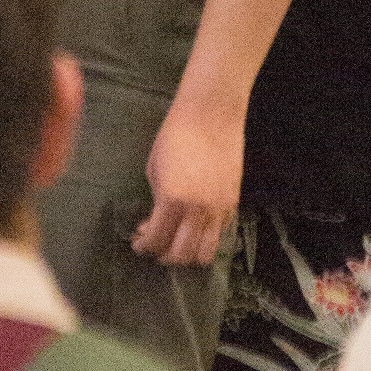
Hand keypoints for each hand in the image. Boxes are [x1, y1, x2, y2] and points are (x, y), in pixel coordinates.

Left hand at [130, 96, 243, 266]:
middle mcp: (197, 212)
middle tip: (156, 246)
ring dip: (188, 254)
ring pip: (205, 254)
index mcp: (171, 200)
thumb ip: (157, 199)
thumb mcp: (154, 168)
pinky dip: (206, 238)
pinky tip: (196, 226)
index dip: (144, 246)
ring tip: (178, 243)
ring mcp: (218, 211)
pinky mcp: (233, 204)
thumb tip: (155, 220)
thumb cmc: (175, 134)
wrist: (211, 114)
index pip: (156, 240)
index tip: (138, 243)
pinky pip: (220, 235)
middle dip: (164, 256)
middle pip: (181, 255)